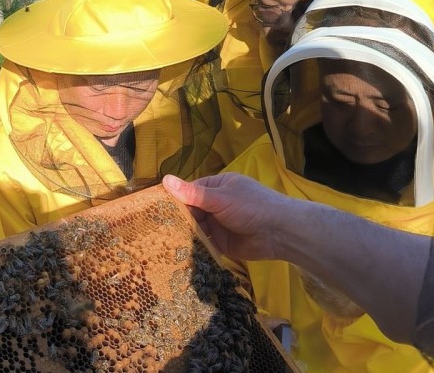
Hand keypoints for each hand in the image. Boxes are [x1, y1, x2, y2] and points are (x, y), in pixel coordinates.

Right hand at [163, 173, 286, 260]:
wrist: (280, 233)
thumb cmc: (251, 206)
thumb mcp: (220, 198)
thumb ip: (193, 194)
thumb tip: (165, 179)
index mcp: (217, 187)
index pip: (189, 191)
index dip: (173, 199)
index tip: (153, 209)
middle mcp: (216, 205)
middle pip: (191, 212)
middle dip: (176, 220)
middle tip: (153, 230)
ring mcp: (219, 225)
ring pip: (196, 230)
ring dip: (184, 235)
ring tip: (161, 243)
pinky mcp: (222, 244)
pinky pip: (204, 245)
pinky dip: (194, 248)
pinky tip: (177, 254)